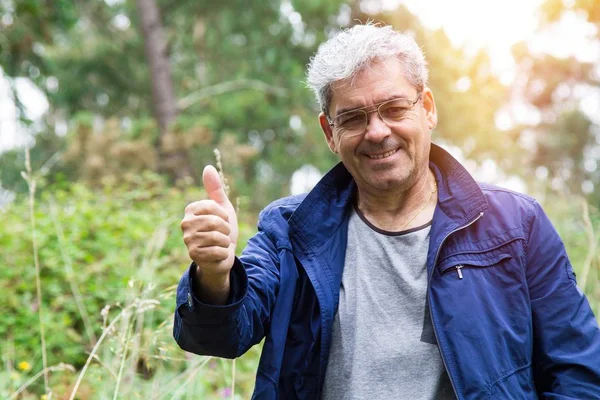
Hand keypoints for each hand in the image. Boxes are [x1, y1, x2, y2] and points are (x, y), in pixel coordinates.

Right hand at [181, 166, 237, 301]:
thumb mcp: (223, 208)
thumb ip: (215, 189)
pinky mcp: (193, 255)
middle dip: (226, 229)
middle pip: (215, 222)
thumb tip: (208, 167)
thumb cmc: (222, 230)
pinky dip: (224, 252)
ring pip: (217, 237)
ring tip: (221, 243)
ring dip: (225, 241)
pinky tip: (218, 253)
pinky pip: (217, 250)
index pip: (213, 206)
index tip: (223, 220)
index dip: (224, 215)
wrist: (223, 255)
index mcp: (191, 210)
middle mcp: (185, 224)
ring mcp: (188, 240)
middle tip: (223, 234)